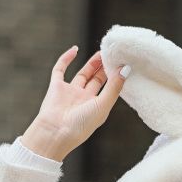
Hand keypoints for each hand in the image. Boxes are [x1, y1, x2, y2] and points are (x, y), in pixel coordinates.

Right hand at [21, 47, 124, 163]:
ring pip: (83, 74)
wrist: (54, 132)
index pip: (109, 87)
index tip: (124, 62)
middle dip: (105, 67)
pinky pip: (60, 70)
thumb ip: (114, 87)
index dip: (116, 75)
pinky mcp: (56, 87)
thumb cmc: (81, 124)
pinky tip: (75, 49)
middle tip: (113, 53)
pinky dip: (66, 59)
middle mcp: (84, 99)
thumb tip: (126, 69)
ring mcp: (70, 92)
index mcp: (96, 105)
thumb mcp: (103, 105)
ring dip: (92, 62)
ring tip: (102, 51)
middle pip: (97, 79)